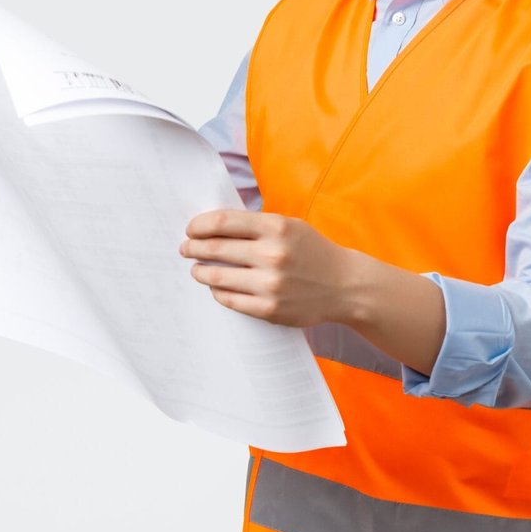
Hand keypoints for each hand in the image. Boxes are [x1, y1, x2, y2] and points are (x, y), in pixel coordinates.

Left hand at [179, 210, 357, 327]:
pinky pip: (229, 299)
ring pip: (216, 276)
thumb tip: (212, 227)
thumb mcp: (289, 226)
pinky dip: (217, 290)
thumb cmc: (311, 251)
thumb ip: (255, 225)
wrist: (345, 285)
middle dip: (193, 248)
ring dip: (199, 271)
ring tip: (196, 269)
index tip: (190, 229)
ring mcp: (271, 284)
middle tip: (185, 249)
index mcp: (277, 227)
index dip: (199, 225)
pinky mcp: (270, 309)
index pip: (223, 222)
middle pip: (215, 248)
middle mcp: (273, 254)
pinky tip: (216, 285)